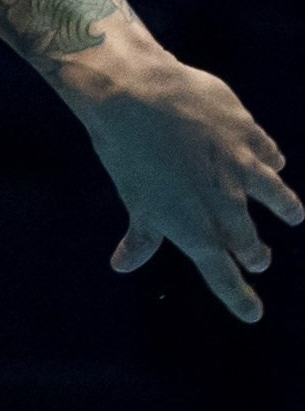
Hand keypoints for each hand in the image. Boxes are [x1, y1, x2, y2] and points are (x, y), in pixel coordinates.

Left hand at [80, 58, 301, 321]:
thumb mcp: (133, 197)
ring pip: (272, 193)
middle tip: (258, 261)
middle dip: (253, 253)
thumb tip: (123, 266)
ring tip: (293, 215)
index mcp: (192, 225)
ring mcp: (240, 165)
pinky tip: (275, 161)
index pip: (219, 272)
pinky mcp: (246, 131)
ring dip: (283, 206)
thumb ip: (140, 235)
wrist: (137, 96)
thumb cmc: (126, 151)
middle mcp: (223, 201)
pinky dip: (271, 159)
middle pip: (246, 237)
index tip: (252, 314)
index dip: (236, 295)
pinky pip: (267, 151)